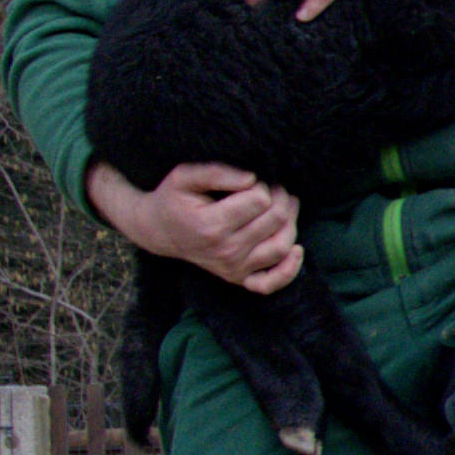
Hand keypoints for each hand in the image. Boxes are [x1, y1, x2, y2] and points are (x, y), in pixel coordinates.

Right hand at [89, 159, 301, 293]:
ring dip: (292, 222)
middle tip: (274, 186)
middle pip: (275, 221)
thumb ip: (217, 173)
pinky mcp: (238, 278)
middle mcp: (225, 251)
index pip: (260, 200)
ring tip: (286, 204)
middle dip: (281, 197)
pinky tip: (296, 248)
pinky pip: (271, 282)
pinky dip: (289, 269)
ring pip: (281, 246)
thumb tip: (253, 178)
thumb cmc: (173, 199)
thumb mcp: (184, 176)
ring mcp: (233, 268)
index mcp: (211, 225)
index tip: (253, 180)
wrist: (158, 231)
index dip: (263, 185)